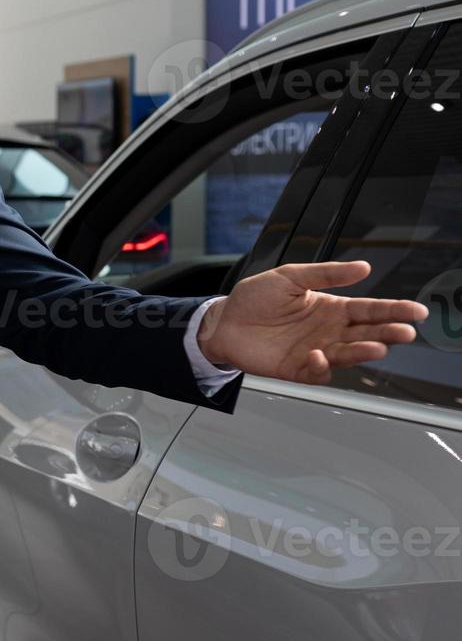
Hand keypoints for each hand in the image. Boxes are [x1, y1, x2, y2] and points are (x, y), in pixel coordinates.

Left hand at [198, 260, 429, 384]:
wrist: (223, 321)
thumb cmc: (255, 298)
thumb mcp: (290, 276)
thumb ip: (326, 274)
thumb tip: (363, 267)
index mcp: (332, 308)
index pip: (369, 309)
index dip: (394, 310)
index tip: (416, 311)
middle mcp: (328, 332)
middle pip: (366, 333)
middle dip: (387, 333)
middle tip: (404, 332)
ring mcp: (314, 351)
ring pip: (347, 355)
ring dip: (362, 351)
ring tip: (376, 347)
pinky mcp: (296, 369)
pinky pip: (317, 372)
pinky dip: (321, 367)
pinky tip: (319, 355)